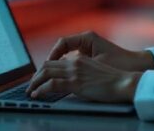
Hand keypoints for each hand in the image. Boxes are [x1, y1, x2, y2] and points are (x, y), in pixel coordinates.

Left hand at [26, 54, 141, 102]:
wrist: (124, 82)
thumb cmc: (114, 80)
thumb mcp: (95, 72)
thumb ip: (82, 72)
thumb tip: (72, 81)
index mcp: (80, 59)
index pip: (55, 61)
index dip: (43, 69)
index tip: (38, 77)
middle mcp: (75, 62)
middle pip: (47, 65)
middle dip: (36, 76)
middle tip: (31, 85)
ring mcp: (74, 71)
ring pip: (46, 73)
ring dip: (35, 82)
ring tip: (30, 91)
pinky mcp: (75, 82)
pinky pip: (52, 84)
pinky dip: (41, 89)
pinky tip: (36, 94)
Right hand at [45, 30, 153, 71]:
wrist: (137, 65)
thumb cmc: (120, 63)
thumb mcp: (96, 65)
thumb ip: (78, 67)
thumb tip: (60, 71)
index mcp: (87, 38)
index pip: (62, 43)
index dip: (53, 54)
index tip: (47, 66)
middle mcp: (86, 41)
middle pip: (62, 49)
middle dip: (52, 62)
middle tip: (43, 74)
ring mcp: (88, 48)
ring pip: (67, 56)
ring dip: (59, 66)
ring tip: (50, 77)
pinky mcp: (91, 57)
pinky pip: (74, 61)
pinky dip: (67, 69)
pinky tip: (64, 78)